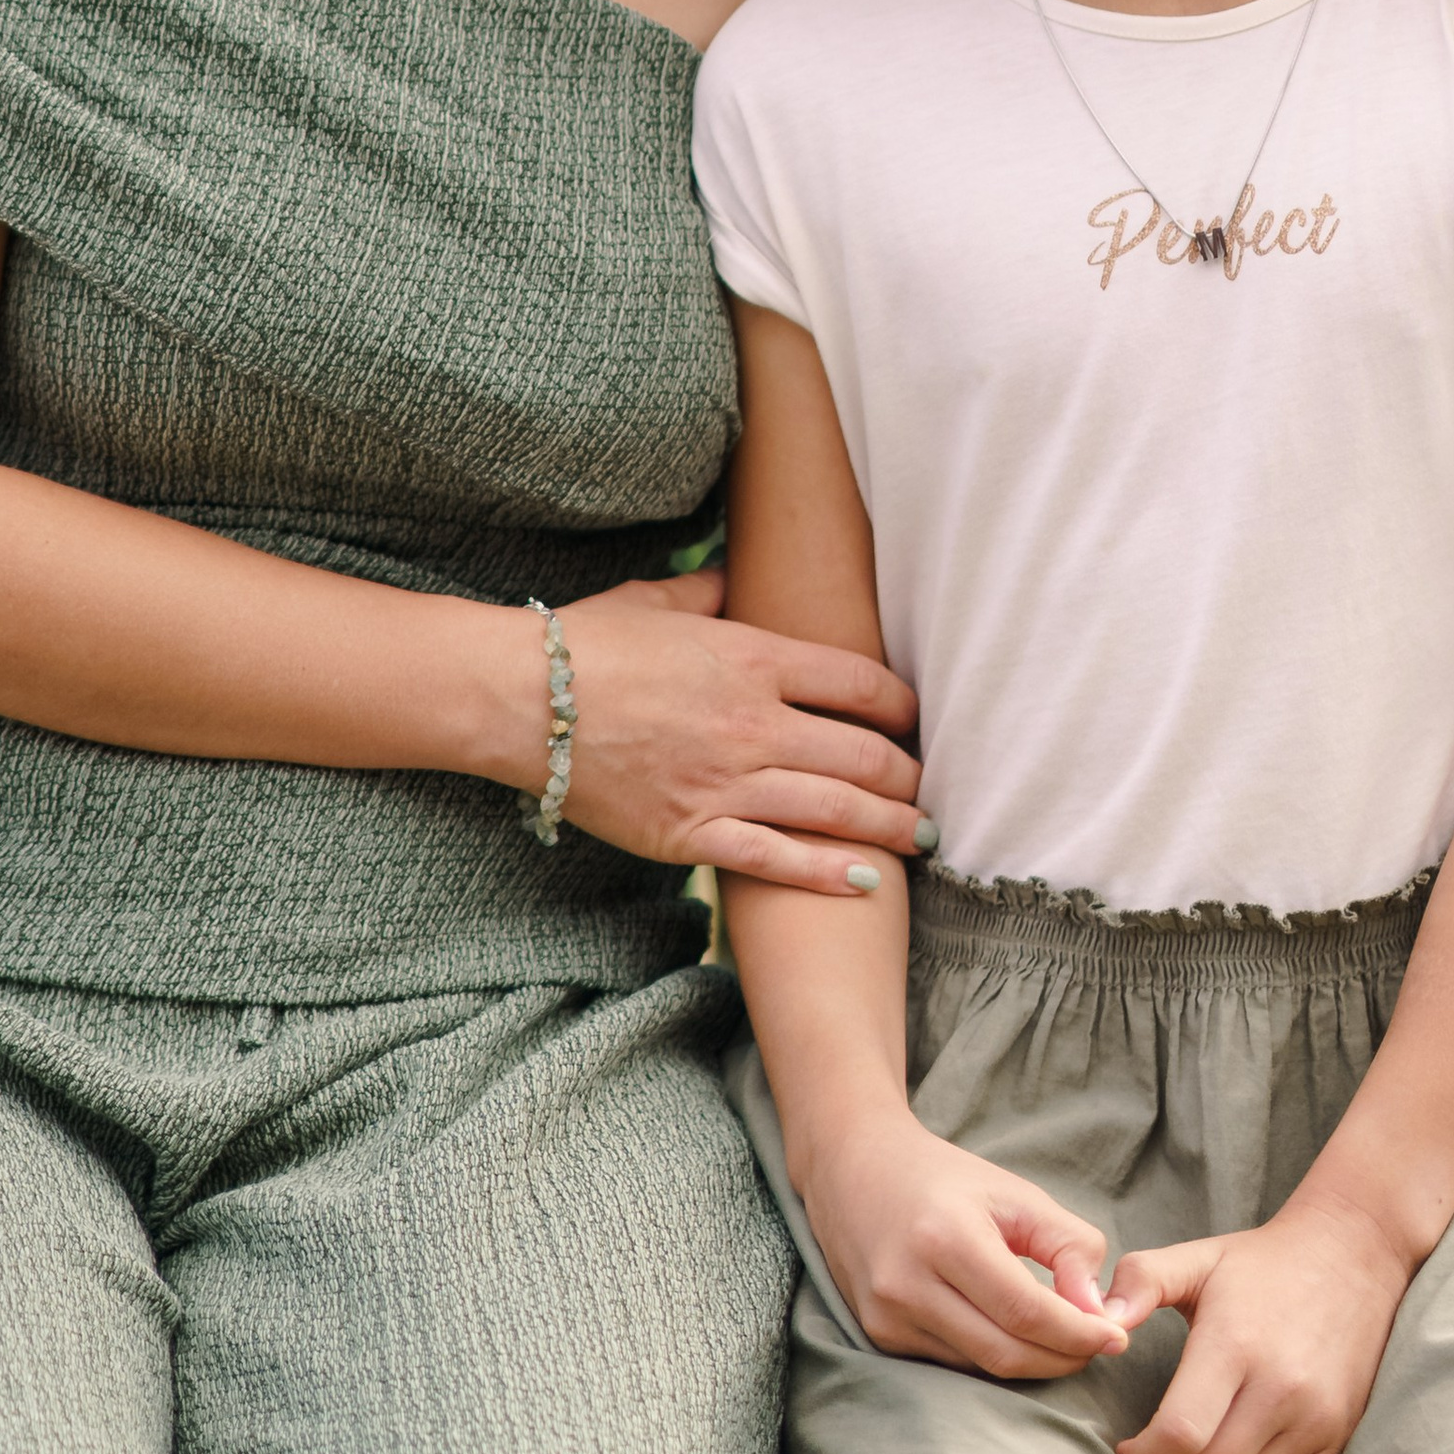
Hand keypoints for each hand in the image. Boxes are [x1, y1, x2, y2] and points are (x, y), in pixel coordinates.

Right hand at [546, 571, 927, 891]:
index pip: (856, 682)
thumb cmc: (586, 643)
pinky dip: (828, 874)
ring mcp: (724, 784)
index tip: (917, 717)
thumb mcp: (657, 598)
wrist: (522, 702)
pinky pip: (776, 860)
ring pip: (834, 810)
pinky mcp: (691, 834)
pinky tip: (867, 882)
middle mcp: (752, 723)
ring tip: (925, 835)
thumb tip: (735, 571)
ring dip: (891, 826)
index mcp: (750, 657)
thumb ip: (710, 588)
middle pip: (861, 753)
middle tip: (931, 785)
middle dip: (907, 773)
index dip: (900, 704)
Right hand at [803, 1107, 1135, 1380]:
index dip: (1078, 1333)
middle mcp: (908, 1283)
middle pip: (1006, 1353)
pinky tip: (1013, 1336)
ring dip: (1032, 1363)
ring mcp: (887, 1316)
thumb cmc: (942, 1178)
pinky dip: (993, 1357)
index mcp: (945, 1236)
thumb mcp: (1013, 1192)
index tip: (1117, 1336)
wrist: (852, 1167)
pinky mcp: (878, 1335)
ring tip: (1063, 1339)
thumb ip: (1067, 1245)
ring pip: (981, 1367)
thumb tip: (1100, 1312)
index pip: (1025, 1311)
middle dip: (1064, 1357)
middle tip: (1098, 1344)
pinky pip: (953, 1364)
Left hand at [1113, 1194, 1408, 1453]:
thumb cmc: (1261, 1263)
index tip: (1128, 1448)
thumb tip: (1100, 1321)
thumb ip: (1140, 1282)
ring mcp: (1313, 1420)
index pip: (1180, 1433)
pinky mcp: (1337, 1438)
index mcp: (1234, 1344)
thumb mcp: (1197, 1257)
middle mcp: (1279, 1389)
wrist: (1350, 1257)